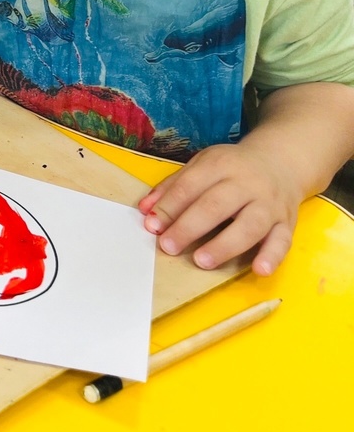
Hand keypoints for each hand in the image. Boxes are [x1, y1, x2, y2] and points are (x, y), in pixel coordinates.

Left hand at [137, 141, 302, 275]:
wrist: (280, 162)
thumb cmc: (232, 168)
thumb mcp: (201, 166)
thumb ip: (173, 186)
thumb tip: (145, 210)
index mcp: (220, 164)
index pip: (190, 186)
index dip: (170, 207)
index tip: (152, 226)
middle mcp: (246, 183)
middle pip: (216, 205)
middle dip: (189, 227)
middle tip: (168, 246)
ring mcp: (269, 203)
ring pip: (249, 225)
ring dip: (224, 245)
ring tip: (201, 260)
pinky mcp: (287, 222)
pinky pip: (282, 240)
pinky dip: (272, 256)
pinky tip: (259, 269)